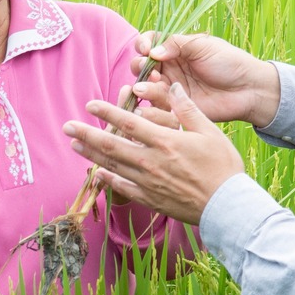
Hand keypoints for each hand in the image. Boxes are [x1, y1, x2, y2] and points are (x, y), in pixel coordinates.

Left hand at [64, 84, 247, 223]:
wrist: (227, 206)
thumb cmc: (223, 167)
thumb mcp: (210, 131)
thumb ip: (188, 109)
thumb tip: (173, 87)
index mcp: (165, 142)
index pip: (129, 123)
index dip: (107, 112)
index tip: (90, 104)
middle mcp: (151, 162)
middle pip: (112, 145)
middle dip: (87, 134)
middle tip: (67, 127)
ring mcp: (148, 183)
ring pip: (113, 166)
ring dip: (91, 155)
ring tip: (74, 146)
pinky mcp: (150, 199)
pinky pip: (124, 188)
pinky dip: (109, 180)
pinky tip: (98, 173)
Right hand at [134, 31, 280, 127]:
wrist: (248, 88)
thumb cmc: (229, 62)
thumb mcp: (202, 46)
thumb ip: (176, 44)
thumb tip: (152, 52)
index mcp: (176, 50)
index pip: (149, 43)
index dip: (142, 44)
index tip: (145, 48)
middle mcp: (170, 68)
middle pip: (142, 66)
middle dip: (140, 66)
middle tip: (150, 70)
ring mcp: (172, 88)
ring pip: (146, 86)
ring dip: (144, 84)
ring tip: (151, 84)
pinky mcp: (176, 107)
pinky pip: (157, 105)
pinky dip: (152, 100)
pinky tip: (154, 97)